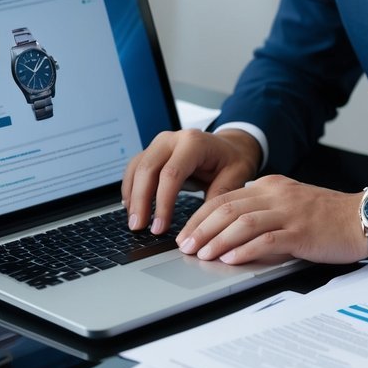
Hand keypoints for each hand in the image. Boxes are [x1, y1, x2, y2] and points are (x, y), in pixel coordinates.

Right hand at [122, 129, 261, 233]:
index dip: (162, 203)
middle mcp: (172, 139)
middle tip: (138, 227)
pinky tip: (130, 207)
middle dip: (140, 201)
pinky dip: (130, 188)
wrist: (229, 146)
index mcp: (194, 143)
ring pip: (136, 168)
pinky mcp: (152, 152)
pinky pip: (134, 168)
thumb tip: (202, 223)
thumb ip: (220, 195)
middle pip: (147, 169)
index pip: (171, 174)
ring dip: (132, 196)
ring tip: (134, 222)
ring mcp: (159, 144)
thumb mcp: (237, 176)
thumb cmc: (232, 161)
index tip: (159, 228)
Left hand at [176, 175, 367, 264]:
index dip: (199, 216)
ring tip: (202, 254)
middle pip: (227, 208)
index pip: (225, 197)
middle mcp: (277, 195)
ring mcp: (290, 213)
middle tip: (185, 246)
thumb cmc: (328, 217)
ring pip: (243, 222)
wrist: (364, 219)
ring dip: (217, 240)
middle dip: (201, 229)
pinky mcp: (302, 233)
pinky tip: (231, 259)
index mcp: (270, 187)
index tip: (185, 233)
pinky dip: (245, 250)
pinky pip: (267, 240)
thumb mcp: (290, 203)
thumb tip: (230, 228)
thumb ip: (263, 209)